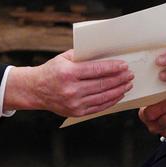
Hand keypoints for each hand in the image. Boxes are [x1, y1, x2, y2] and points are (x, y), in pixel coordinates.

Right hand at [4, 49, 133, 116]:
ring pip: (103, 97)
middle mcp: (71, 89)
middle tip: (129, 74)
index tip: (124, 65)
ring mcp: (74, 103)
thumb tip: (104, 54)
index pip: (96, 70)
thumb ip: (83, 56)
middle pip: (102, 84)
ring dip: (118, 90)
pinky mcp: (76, 112)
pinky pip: (99, 107)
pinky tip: (118, 94)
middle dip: (119, 79)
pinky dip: (111, 101)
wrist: (36, 90)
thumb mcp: (64, 58)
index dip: (113, 68)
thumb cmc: (52, 71)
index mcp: (68, 73)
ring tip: (128, 84)